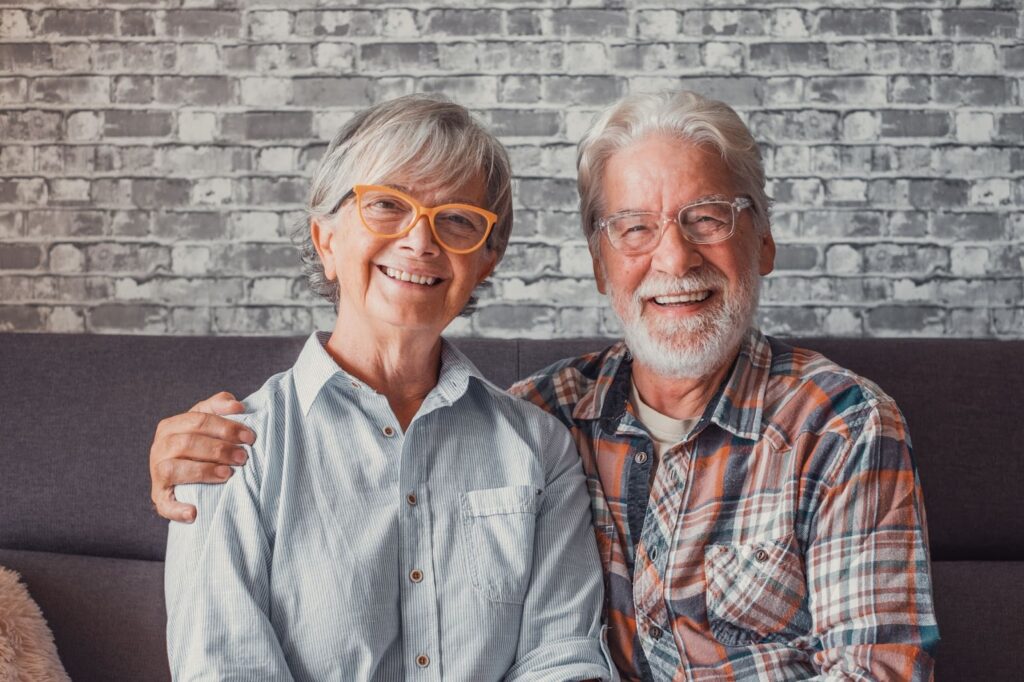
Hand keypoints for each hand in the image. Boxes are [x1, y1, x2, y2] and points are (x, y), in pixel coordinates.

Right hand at [149, 391, 255, 522]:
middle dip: (219, 449)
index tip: (250, 436)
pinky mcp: (159, 497)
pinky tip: (194, 512)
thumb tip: (236, 405)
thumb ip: (218, 407)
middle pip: (188, 443)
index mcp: (171, 426)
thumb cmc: (199, 444)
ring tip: (228, 474)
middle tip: (244, 457)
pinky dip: (178, 509)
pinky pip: (164, 504)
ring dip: (203, 471)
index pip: (199, 420)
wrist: (180, 475)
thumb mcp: (206, 422)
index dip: (226, 427)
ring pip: (174, 469)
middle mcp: (160, 447)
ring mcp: (157, 473)